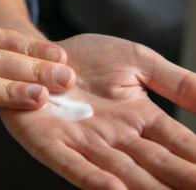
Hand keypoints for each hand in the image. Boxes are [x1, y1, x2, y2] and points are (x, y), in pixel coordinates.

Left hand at [0, 34, 195, 189]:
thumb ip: (175, 82)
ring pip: (118, 170)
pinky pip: (71, 163)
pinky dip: (92, 177)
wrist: (50, 55)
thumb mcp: (139, 63)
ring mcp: (83, 141)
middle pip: (154, 164)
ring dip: (143, 187)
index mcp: (139, 117)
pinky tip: (113, 189)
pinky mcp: (50, 141)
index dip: (195, 160)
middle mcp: (115, 136)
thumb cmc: (91, 58)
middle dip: (178, 179)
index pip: (177, 144)